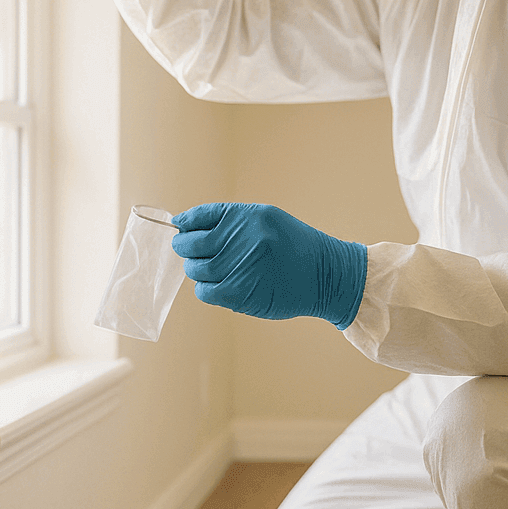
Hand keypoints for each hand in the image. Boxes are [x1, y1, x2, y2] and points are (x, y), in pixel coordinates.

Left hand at [172, 203, 366, 329]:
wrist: (326, 275)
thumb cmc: (294, 247)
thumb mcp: (268, 220)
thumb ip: (232, 223)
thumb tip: (189, 228)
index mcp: (247, 215)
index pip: (199, 216)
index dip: (185, 223)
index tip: (181, 228)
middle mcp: (242, 237)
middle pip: (191, 245)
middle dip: (186, 249)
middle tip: (191, 253)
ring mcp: (239, 265)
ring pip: (195, 270)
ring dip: (199, 271)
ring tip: (216, 271)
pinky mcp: (239, 292)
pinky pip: (205, 291)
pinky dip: (207, 289)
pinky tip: (220, 286)